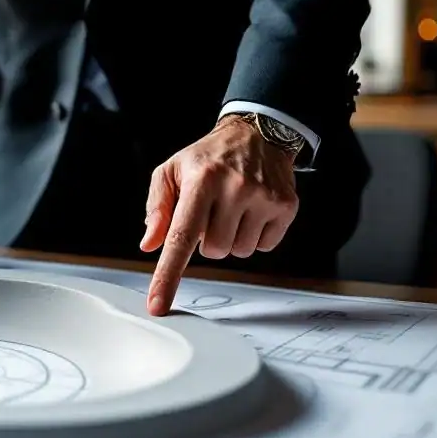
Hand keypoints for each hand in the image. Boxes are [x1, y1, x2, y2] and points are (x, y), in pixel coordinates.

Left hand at [139, 114, 298, 315]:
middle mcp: (234, 188)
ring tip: (232, 208)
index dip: (168, 274)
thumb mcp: (171, 171)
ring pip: (238, 252)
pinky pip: (264, 247)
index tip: (158, 303)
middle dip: (208, 239)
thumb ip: (158, 208)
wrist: (257, 133)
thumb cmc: (208, 157)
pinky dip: (254, 236)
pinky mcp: (286, 207)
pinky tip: (252, 211)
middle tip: (212, 212)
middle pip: (213, 251)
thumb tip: (150, 244)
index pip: (181, 237)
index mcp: (200, 180)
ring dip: (231, 238)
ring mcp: (264, 198)